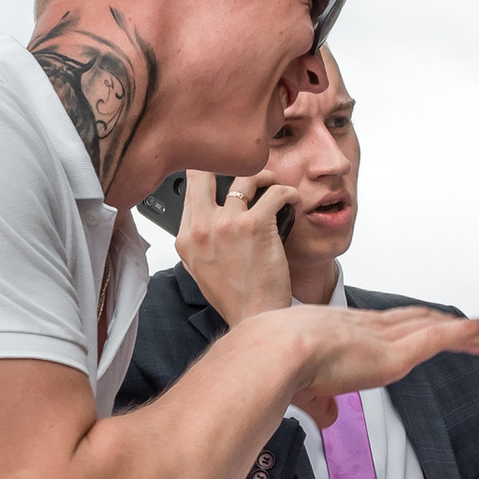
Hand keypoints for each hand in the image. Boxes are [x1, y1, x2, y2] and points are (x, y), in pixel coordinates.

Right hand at [174, 172, 298, 324]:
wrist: (256, 317)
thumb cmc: (235, 297)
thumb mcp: (201, 269)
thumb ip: (198, 241)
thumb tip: (202, 215)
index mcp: (185, 239)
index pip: (189, 189)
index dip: (207, 174)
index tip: (223, 169)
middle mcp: (201, 228)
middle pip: (206, 171)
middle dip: (226, 160)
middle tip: (247, 165)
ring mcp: (227, 224)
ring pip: (246, 175)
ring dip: (265, 176)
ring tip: (274, 184)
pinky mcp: (255, 225)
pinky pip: (275, 191)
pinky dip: (288, 192)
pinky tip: (293, 200)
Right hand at [281, 297, 478, 430]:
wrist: (272, 355)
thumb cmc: (271, 368)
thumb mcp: (299, 388)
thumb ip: (317, 402)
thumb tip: (327, 417)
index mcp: (341, 332)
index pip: (384, 326)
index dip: (408, 326)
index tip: (424, 328)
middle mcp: (366, 328)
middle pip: (414, 322)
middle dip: (440, 325)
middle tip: (467, 329)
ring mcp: (382, 339)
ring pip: (432, 328)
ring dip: (462, 330)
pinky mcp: (396, 353)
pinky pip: (439, 338)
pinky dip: (465, 333)